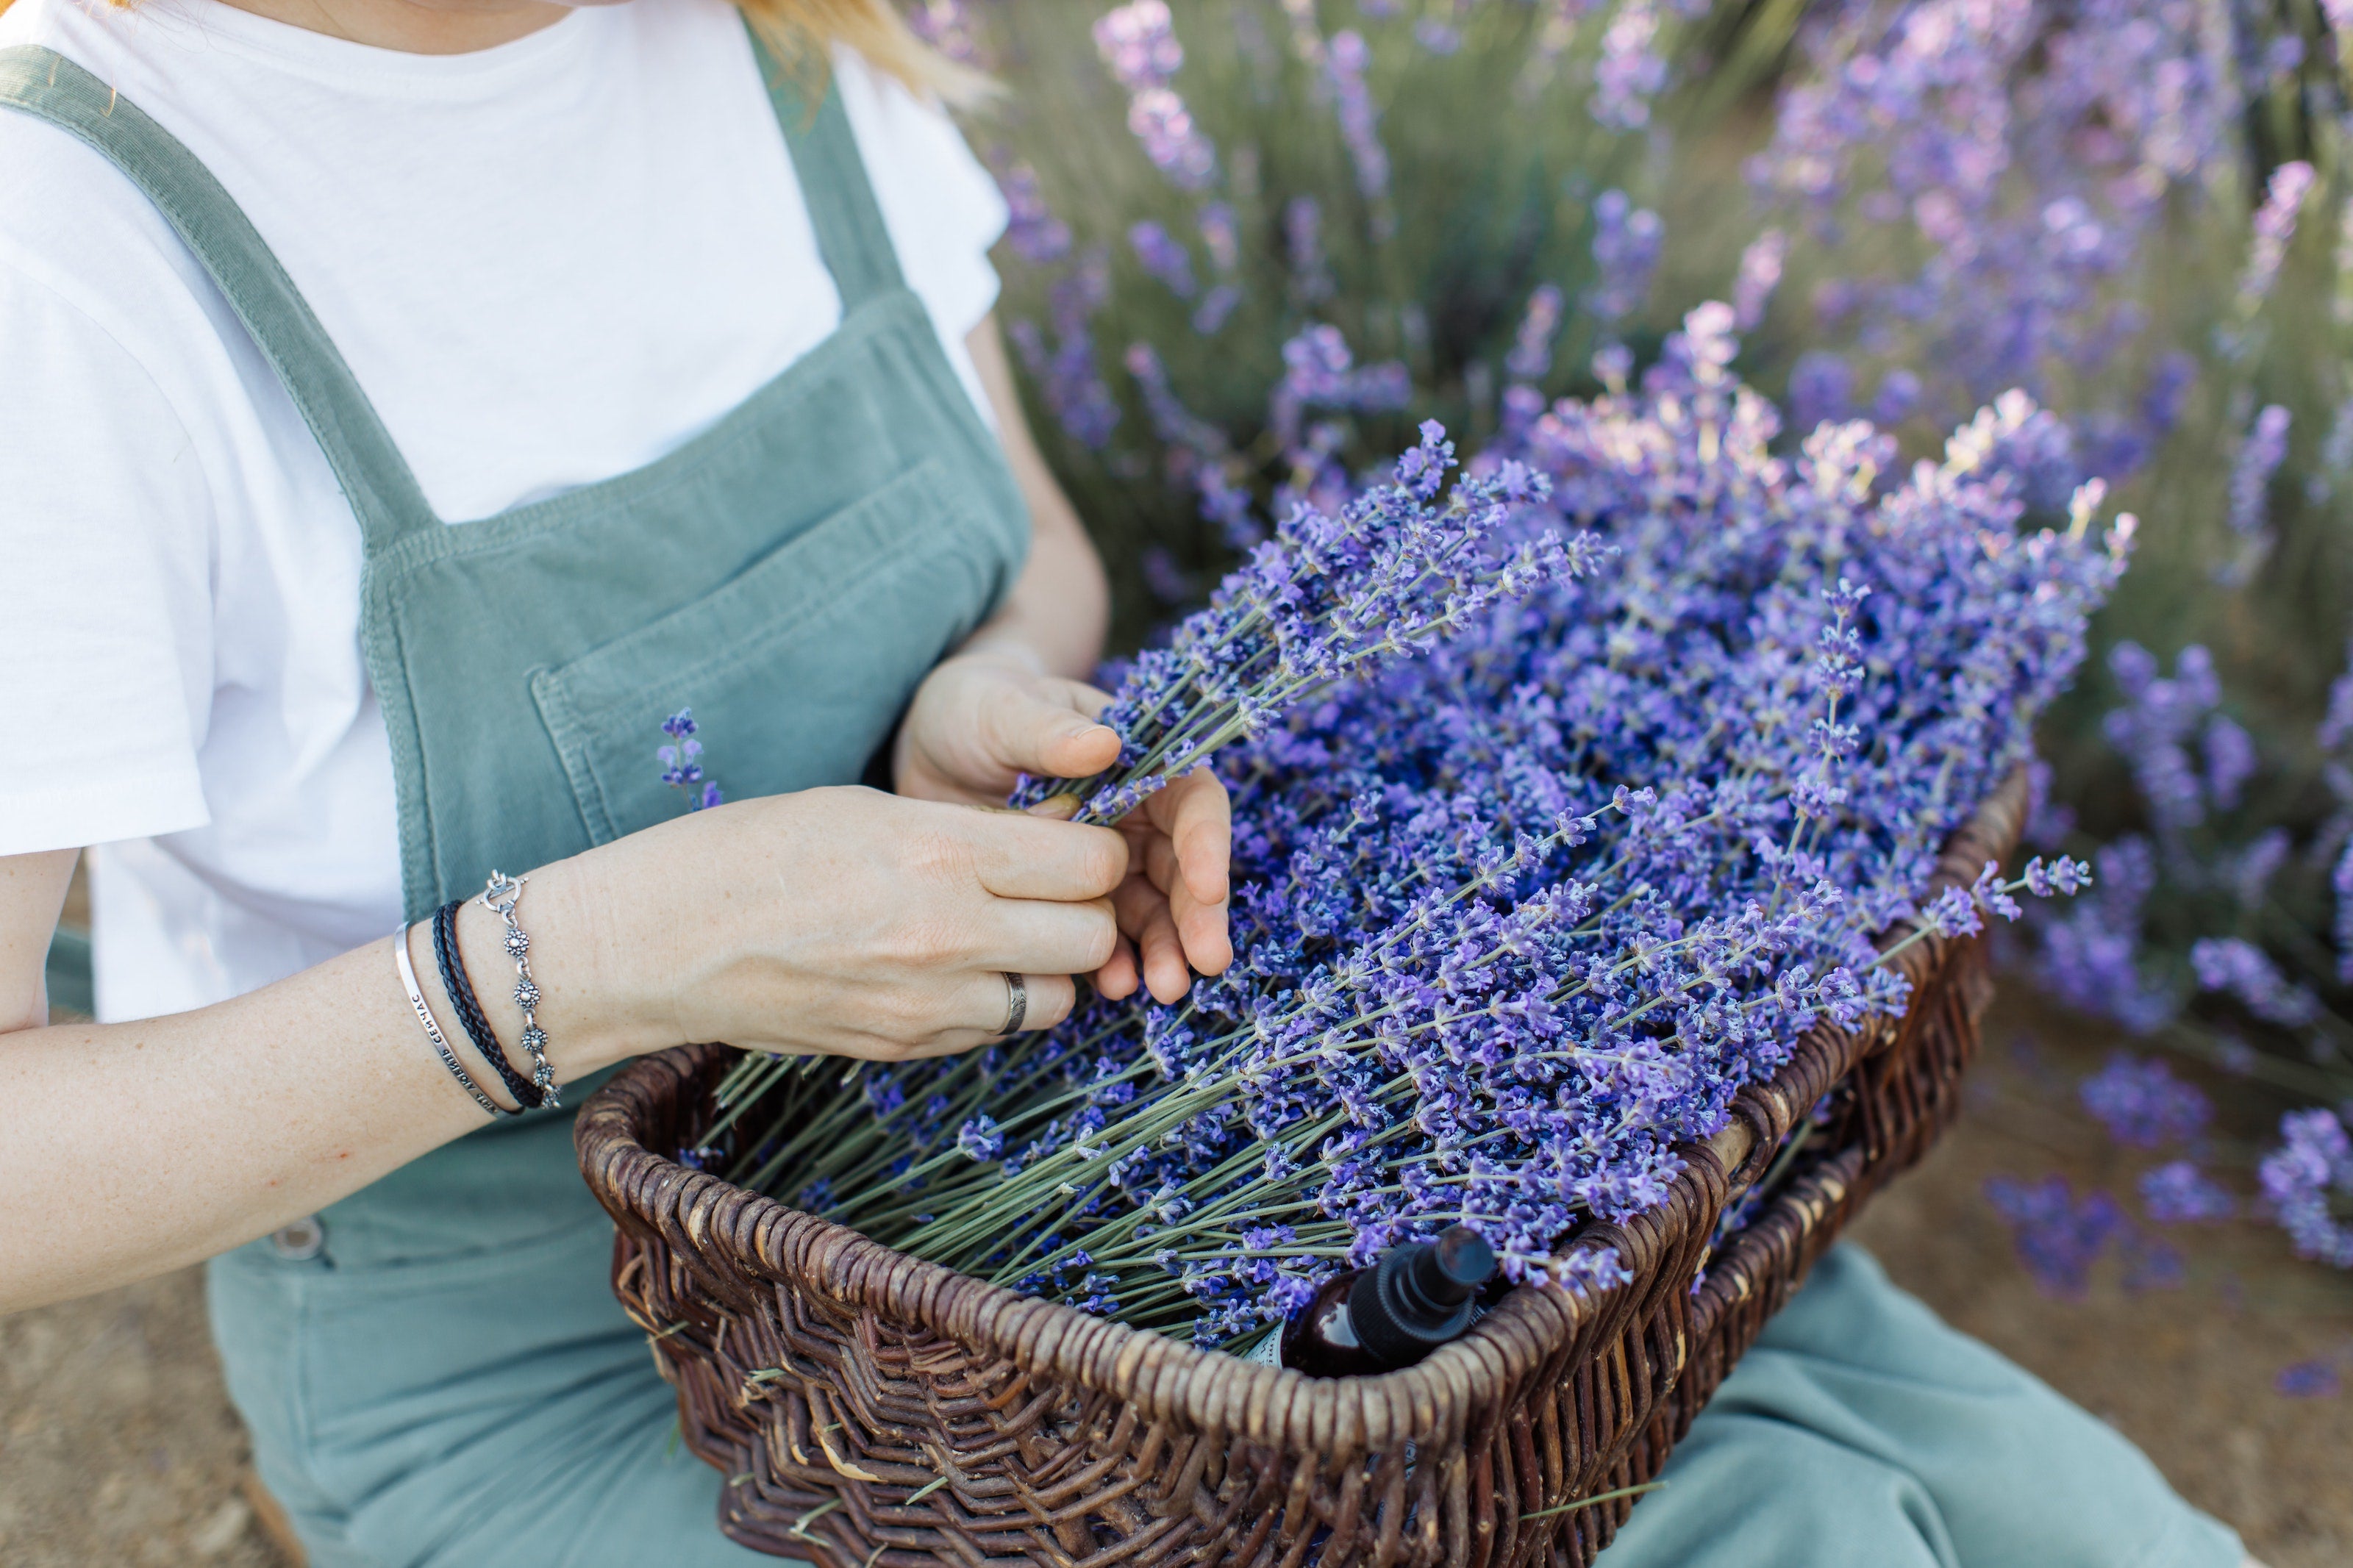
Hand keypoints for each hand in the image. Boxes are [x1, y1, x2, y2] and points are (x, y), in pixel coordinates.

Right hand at [557, 786, 1127, 1064]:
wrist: (658, 943)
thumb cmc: (752, 852)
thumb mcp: (869, 807)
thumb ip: (969, 832)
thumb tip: (1051, 842)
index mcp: (943, 852)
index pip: (1090, 862)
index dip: (1094, 849)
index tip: (1072, 839)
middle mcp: (950, 934)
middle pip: (1092, 936)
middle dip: (1086, 911)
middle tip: (1050, 890)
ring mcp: (929, 1003)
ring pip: (1058, 997)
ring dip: (1049, 967)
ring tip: (1004, 934)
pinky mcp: (904, 1047)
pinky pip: (996, 1030)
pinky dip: (998, 1004)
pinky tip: (955, 970)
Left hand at [895, 648, 1231, 1002]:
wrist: (929, 748)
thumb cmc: (976, 708)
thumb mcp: (1004, 710)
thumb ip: (1050, 730)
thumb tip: (1106, 743)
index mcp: (1138, 760)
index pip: (1192, 801)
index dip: (1207, 844)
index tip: (1207, 887)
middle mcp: (1134, 814)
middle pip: (1184, 868)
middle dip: (1197, 916)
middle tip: (1203, 962)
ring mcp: (1105, 860)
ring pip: (1152, 910)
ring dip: (1164, 949)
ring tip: (1163, 988)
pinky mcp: (1071, 897)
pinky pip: (1104, 934)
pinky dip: (1114, 961)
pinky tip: (1111, 987)